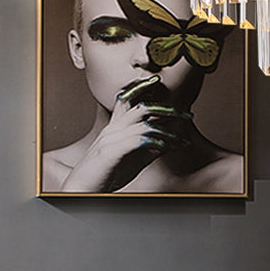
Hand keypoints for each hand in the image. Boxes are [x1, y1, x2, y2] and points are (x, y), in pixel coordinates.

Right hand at [59, 75, 191, 192]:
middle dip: (168, 109)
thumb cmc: (107, 173)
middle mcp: (113, 128)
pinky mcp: (111, 152)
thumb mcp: (132, 158)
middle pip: (142, 107)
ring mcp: (111, 138)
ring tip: (181, 138)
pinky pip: (138, 140)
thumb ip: (149, 147)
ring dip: (167, 130)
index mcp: (115, 126)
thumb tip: (170, 141)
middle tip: (188, 115)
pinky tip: (166, 147)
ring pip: (144, 123)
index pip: (127, 98)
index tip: (157, 80)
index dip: (142, 86)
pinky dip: (156, 142)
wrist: (81, 190)